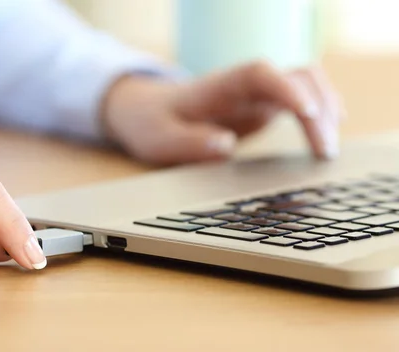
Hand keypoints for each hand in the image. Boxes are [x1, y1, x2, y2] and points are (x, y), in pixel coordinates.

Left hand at [103, 61, 343, 163]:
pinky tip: (327, 138)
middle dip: (318, 107)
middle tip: (323, 152)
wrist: (150, 113)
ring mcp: (258, 93)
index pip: (259, 73)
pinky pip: (303, 100)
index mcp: (219, 84)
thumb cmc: (153, 124)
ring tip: (327, 153)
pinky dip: (320, 115)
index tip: (308, 113)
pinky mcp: (265, 106)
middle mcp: (245, 83)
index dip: (286, 88)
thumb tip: (225, 146)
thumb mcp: (159, 140)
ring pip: (307, 84)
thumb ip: (189, 143)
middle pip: (295, 76)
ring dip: (325, 111)